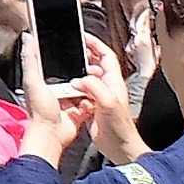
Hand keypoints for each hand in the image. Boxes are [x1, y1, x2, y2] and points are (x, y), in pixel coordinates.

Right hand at [41, 47, 148, 167]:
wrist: (119, 148)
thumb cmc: (119, 127)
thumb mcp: (107, 102)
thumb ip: (94, 86)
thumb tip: (79, 79)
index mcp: (114, 81)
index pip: (106, 55)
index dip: (95, 44)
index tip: (82, 36)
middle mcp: (108, 87)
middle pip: (95, 64)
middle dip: (83, 56)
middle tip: (68, 51)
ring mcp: (100, 97)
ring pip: (86, 79)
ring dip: (76, 75)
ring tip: (65, 72)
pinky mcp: (92, 108)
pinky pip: (80, 94)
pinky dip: (73, 91)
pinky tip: (66, 92)